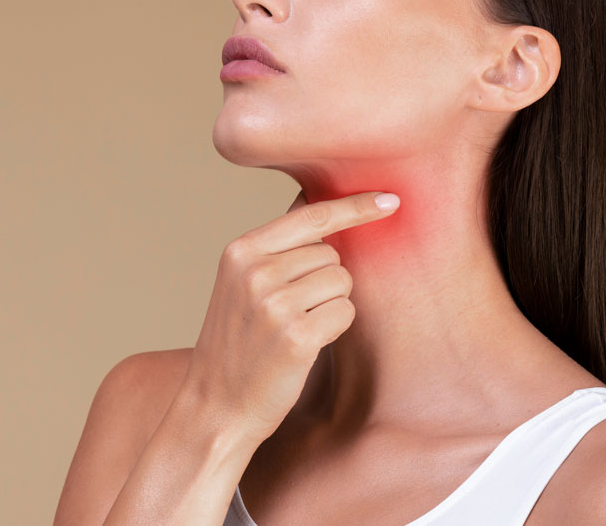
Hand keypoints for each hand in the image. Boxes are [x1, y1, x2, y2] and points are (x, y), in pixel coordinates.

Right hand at [181, 190, 400, 443]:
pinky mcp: (297, 336)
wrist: (215, 407)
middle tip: (293, 311)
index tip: (390, 198)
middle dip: (326, 280)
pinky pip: (346, 311)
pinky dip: (335, 327)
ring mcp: (275, 303)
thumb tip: (324, 207)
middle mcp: (256, 271)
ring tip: (296, 328)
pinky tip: (306, 344)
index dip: (355, 206)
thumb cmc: (238, 344)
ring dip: (331, 304)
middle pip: (332, 254)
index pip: (312, 215)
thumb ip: (277, 248)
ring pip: (343, 282)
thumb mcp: (240, 285)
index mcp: (241, 251)